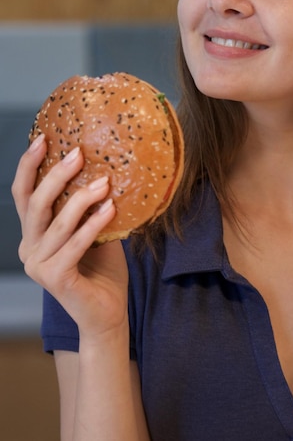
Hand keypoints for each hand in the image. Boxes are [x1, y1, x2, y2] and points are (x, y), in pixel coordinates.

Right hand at [12, 135, 128, 340]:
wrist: (107, 313)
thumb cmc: (102, 269)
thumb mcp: (95, 229)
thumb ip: (90, 206)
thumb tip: (105, 167)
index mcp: (34, 234)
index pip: (23, 195)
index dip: (29, 165)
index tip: (43, 138)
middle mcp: (30, 248)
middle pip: (35, 204)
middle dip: (55, 175)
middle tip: (78, 154)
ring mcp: (39, 266)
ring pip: (56, 224)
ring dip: (81, 199)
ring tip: (105, 182)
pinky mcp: (54, 280)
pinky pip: (74, 246)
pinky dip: (93, 226)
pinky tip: (110, 210)